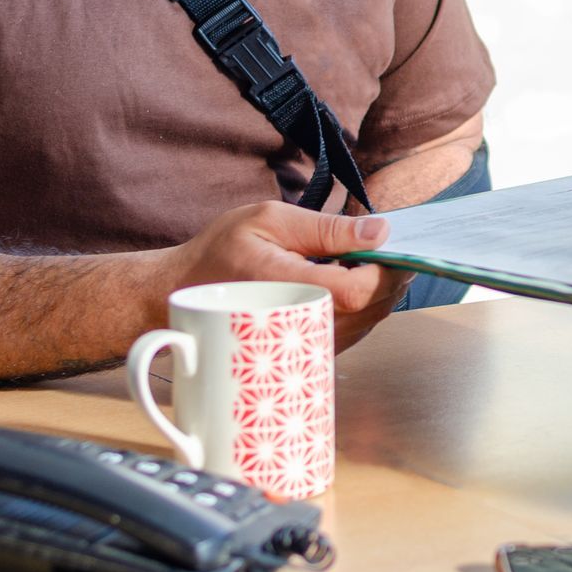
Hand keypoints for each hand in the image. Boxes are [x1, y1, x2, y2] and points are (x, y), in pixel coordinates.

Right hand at [160, 202, 412, 352]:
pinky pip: (355, 331)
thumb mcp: (270, 220)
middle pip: (373, 309)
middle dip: (391, 276)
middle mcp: (299, 324)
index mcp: (286, 287)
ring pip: (370, 323)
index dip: (385, 268)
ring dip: (382, 292)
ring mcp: (306, 344)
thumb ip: (327, 228)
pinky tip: (356, 280)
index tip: (388, 242)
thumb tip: (380, 232)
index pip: (358, 291)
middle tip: (388, 246)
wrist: (181, 296)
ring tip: (372, 259)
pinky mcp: (310, 350)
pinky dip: (367, 306)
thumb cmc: (221, 252)